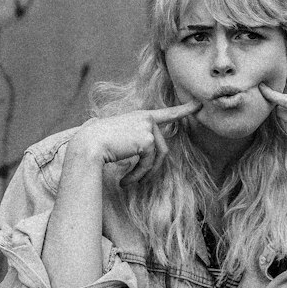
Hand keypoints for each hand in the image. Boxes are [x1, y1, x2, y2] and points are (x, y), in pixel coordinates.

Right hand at [68, 100, 200, 183]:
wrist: (88, 145)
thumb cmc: (96, 143)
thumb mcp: (118, 138)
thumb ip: (135, 140)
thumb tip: (146, 150)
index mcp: (139, 116)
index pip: (166, 114)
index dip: (184, 110)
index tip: (199, 105)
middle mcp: (146, 118)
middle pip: (162, 148)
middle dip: (151, 168)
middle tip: (137, 181)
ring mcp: (148, 127)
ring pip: (157, 158)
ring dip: (144, 174)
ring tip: (128, 182)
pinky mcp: (147, 139)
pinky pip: (149, 163)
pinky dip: (139, 175)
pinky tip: (125, 180)